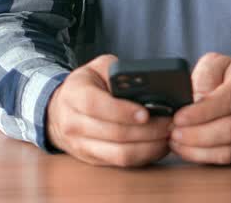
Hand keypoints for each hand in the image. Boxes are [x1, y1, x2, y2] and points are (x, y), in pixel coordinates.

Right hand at [45, 54, 172, 166]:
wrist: (60, 110)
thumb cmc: (87, 85)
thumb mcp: (98, 68)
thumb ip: (118, 71)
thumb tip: (145, 82)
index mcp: (74, 95)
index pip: (96, 106)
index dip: (122, 111)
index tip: (146, 113)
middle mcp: (73, 123)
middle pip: (114, 133)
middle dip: (147, 130)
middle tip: (170, 123)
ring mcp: (81, 145)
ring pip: (119, 153)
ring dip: (149, 146)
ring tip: (168, 135)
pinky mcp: (92, 159)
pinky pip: (121, 163)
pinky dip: (144, 156)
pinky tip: (159, 145)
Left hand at [169, 53, 230, 164]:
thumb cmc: (225, 77)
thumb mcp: (214, 64)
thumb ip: (204, 77)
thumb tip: (193, 102)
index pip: (228, 100)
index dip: (201, 112)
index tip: (178, 117)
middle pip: (230, 130)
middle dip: (197, 134)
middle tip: (173, 130)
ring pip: (228, 149)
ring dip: (197, 148)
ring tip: (175, 140)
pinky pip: (226, 159)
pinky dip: (202, 156)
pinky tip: (186, 148)